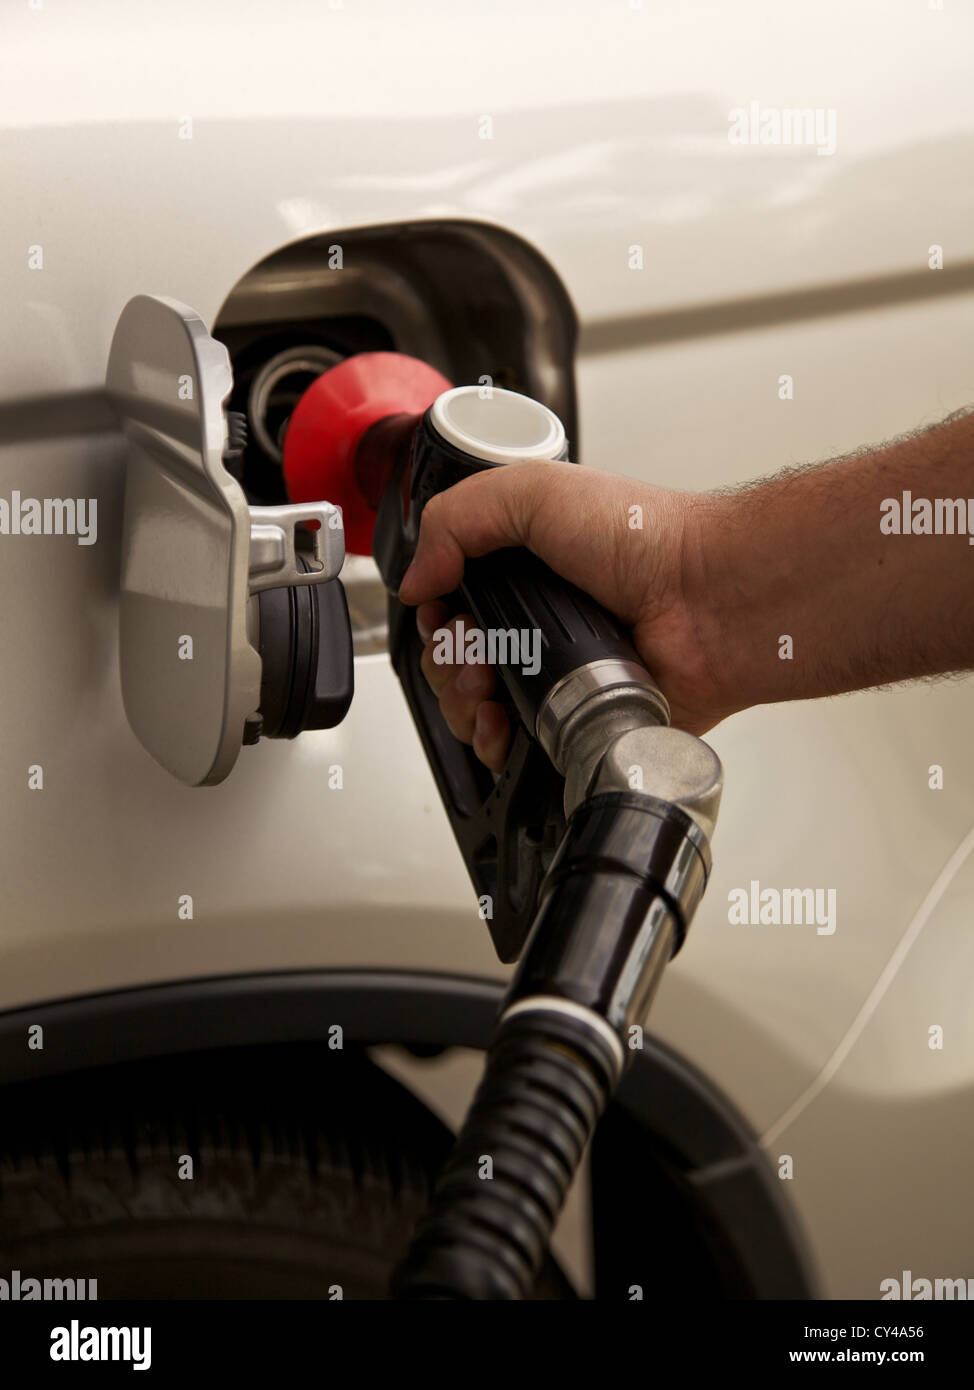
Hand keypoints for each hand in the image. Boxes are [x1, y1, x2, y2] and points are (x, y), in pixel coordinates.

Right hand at [397, 460, 729, 772]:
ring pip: (470, 708)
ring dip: (460, 702)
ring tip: (487, 688)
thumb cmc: (642, 536)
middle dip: (445, 662)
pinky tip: (500, 724)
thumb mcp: (533, 491)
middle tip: (473, 652)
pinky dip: (492, 742)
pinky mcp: (571, 720)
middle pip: (451, 660)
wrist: (706, 598)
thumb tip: (414, 578)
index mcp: (522, 570)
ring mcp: (552, 675)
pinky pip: (512, 747)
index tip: (444, 613)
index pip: (448, 605)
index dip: (435, 615)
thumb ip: (455, 519)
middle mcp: (535, 624)